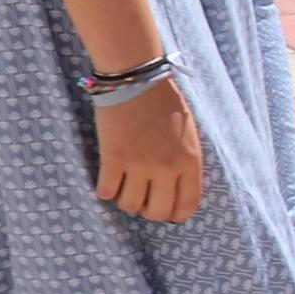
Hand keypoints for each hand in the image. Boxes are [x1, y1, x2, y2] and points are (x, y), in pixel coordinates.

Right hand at [93, 79, 203, 221]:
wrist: (136, 78)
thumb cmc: (163, 101)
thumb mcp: (187, 133)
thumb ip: (185, 162)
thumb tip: (175, 187)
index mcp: (189, 161)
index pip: (186, 205)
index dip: (175, 215)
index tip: (166, 212)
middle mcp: (166, 167)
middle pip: (158, 212)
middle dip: (148, 211)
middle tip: (141, 200)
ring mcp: (139, 164)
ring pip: (130, 205)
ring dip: (126, 200)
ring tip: (123, 187)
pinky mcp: (113, 158)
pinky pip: (107, 190)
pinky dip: (105, 191)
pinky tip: (107, 180)